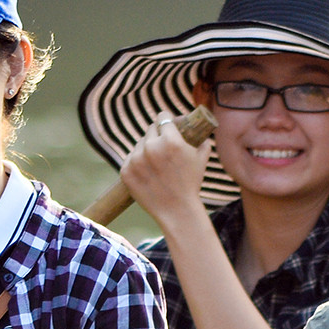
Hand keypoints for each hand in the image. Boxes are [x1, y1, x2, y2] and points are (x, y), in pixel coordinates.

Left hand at [119, 115, 212, 232]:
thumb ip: (202, 141)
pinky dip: (137, 163)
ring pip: (140, 144)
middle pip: (150, 130)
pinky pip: (130, 159)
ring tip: (156, 162)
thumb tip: (203, 133)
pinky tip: (147, 171)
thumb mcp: (201, 159)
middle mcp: (151, 147)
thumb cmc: (191, 184)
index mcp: (170, 140)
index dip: (166, 120)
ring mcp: (136, 159)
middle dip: (157, 135)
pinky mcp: (125, 171)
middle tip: (162, 144)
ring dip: (146, 149)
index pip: (162, 117)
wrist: (177, 211)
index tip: (167, 123)